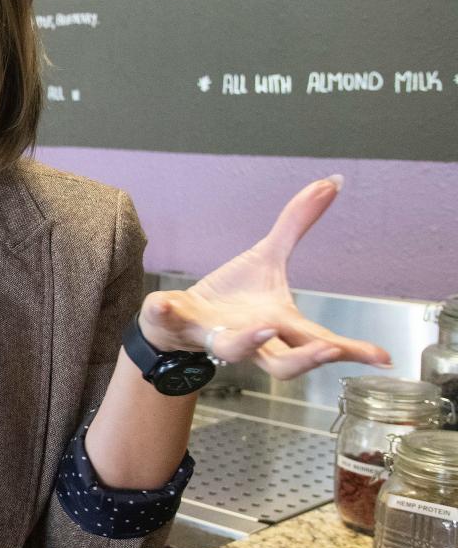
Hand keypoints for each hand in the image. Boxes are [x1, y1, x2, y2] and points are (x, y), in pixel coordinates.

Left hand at [137, 175, 391, 379]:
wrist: (179, 318)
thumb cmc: (232, 296)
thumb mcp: (266, 256)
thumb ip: (297, 223)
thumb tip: (332, 183)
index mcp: (277, 323)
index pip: (319, 342)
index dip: (351, 351)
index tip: (381, 357)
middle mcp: (250, 338)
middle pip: (284, 364)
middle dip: (307, 358)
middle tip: (331, 349)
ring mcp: (213, 334)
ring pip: (233, 350)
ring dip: (249, 341)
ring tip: (263, 325)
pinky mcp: (177, 322)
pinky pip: (170, 319)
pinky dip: (167, 310)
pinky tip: (165, 299)